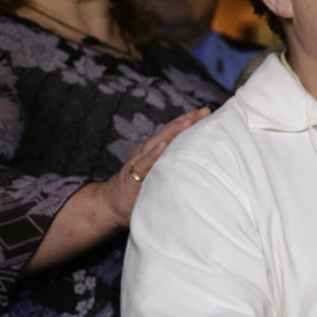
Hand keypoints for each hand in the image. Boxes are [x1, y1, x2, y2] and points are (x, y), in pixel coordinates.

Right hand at [99, 107, 210, 228]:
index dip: (189, 120)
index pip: (173, 132)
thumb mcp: (160, 176)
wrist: (110, 204)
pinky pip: (143, 164)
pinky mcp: (131, 177)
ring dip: (174, 131)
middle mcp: (146, 152)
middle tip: (205, 111)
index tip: (206, 112)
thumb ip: (175, 169)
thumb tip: (203, 167)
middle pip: (168, 132)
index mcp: (154, 151)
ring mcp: (138, 162)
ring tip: (189, 121)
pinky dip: (153, 154)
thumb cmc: (139, 191)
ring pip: (157, 143)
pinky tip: (163, 146)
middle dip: (187, 120)